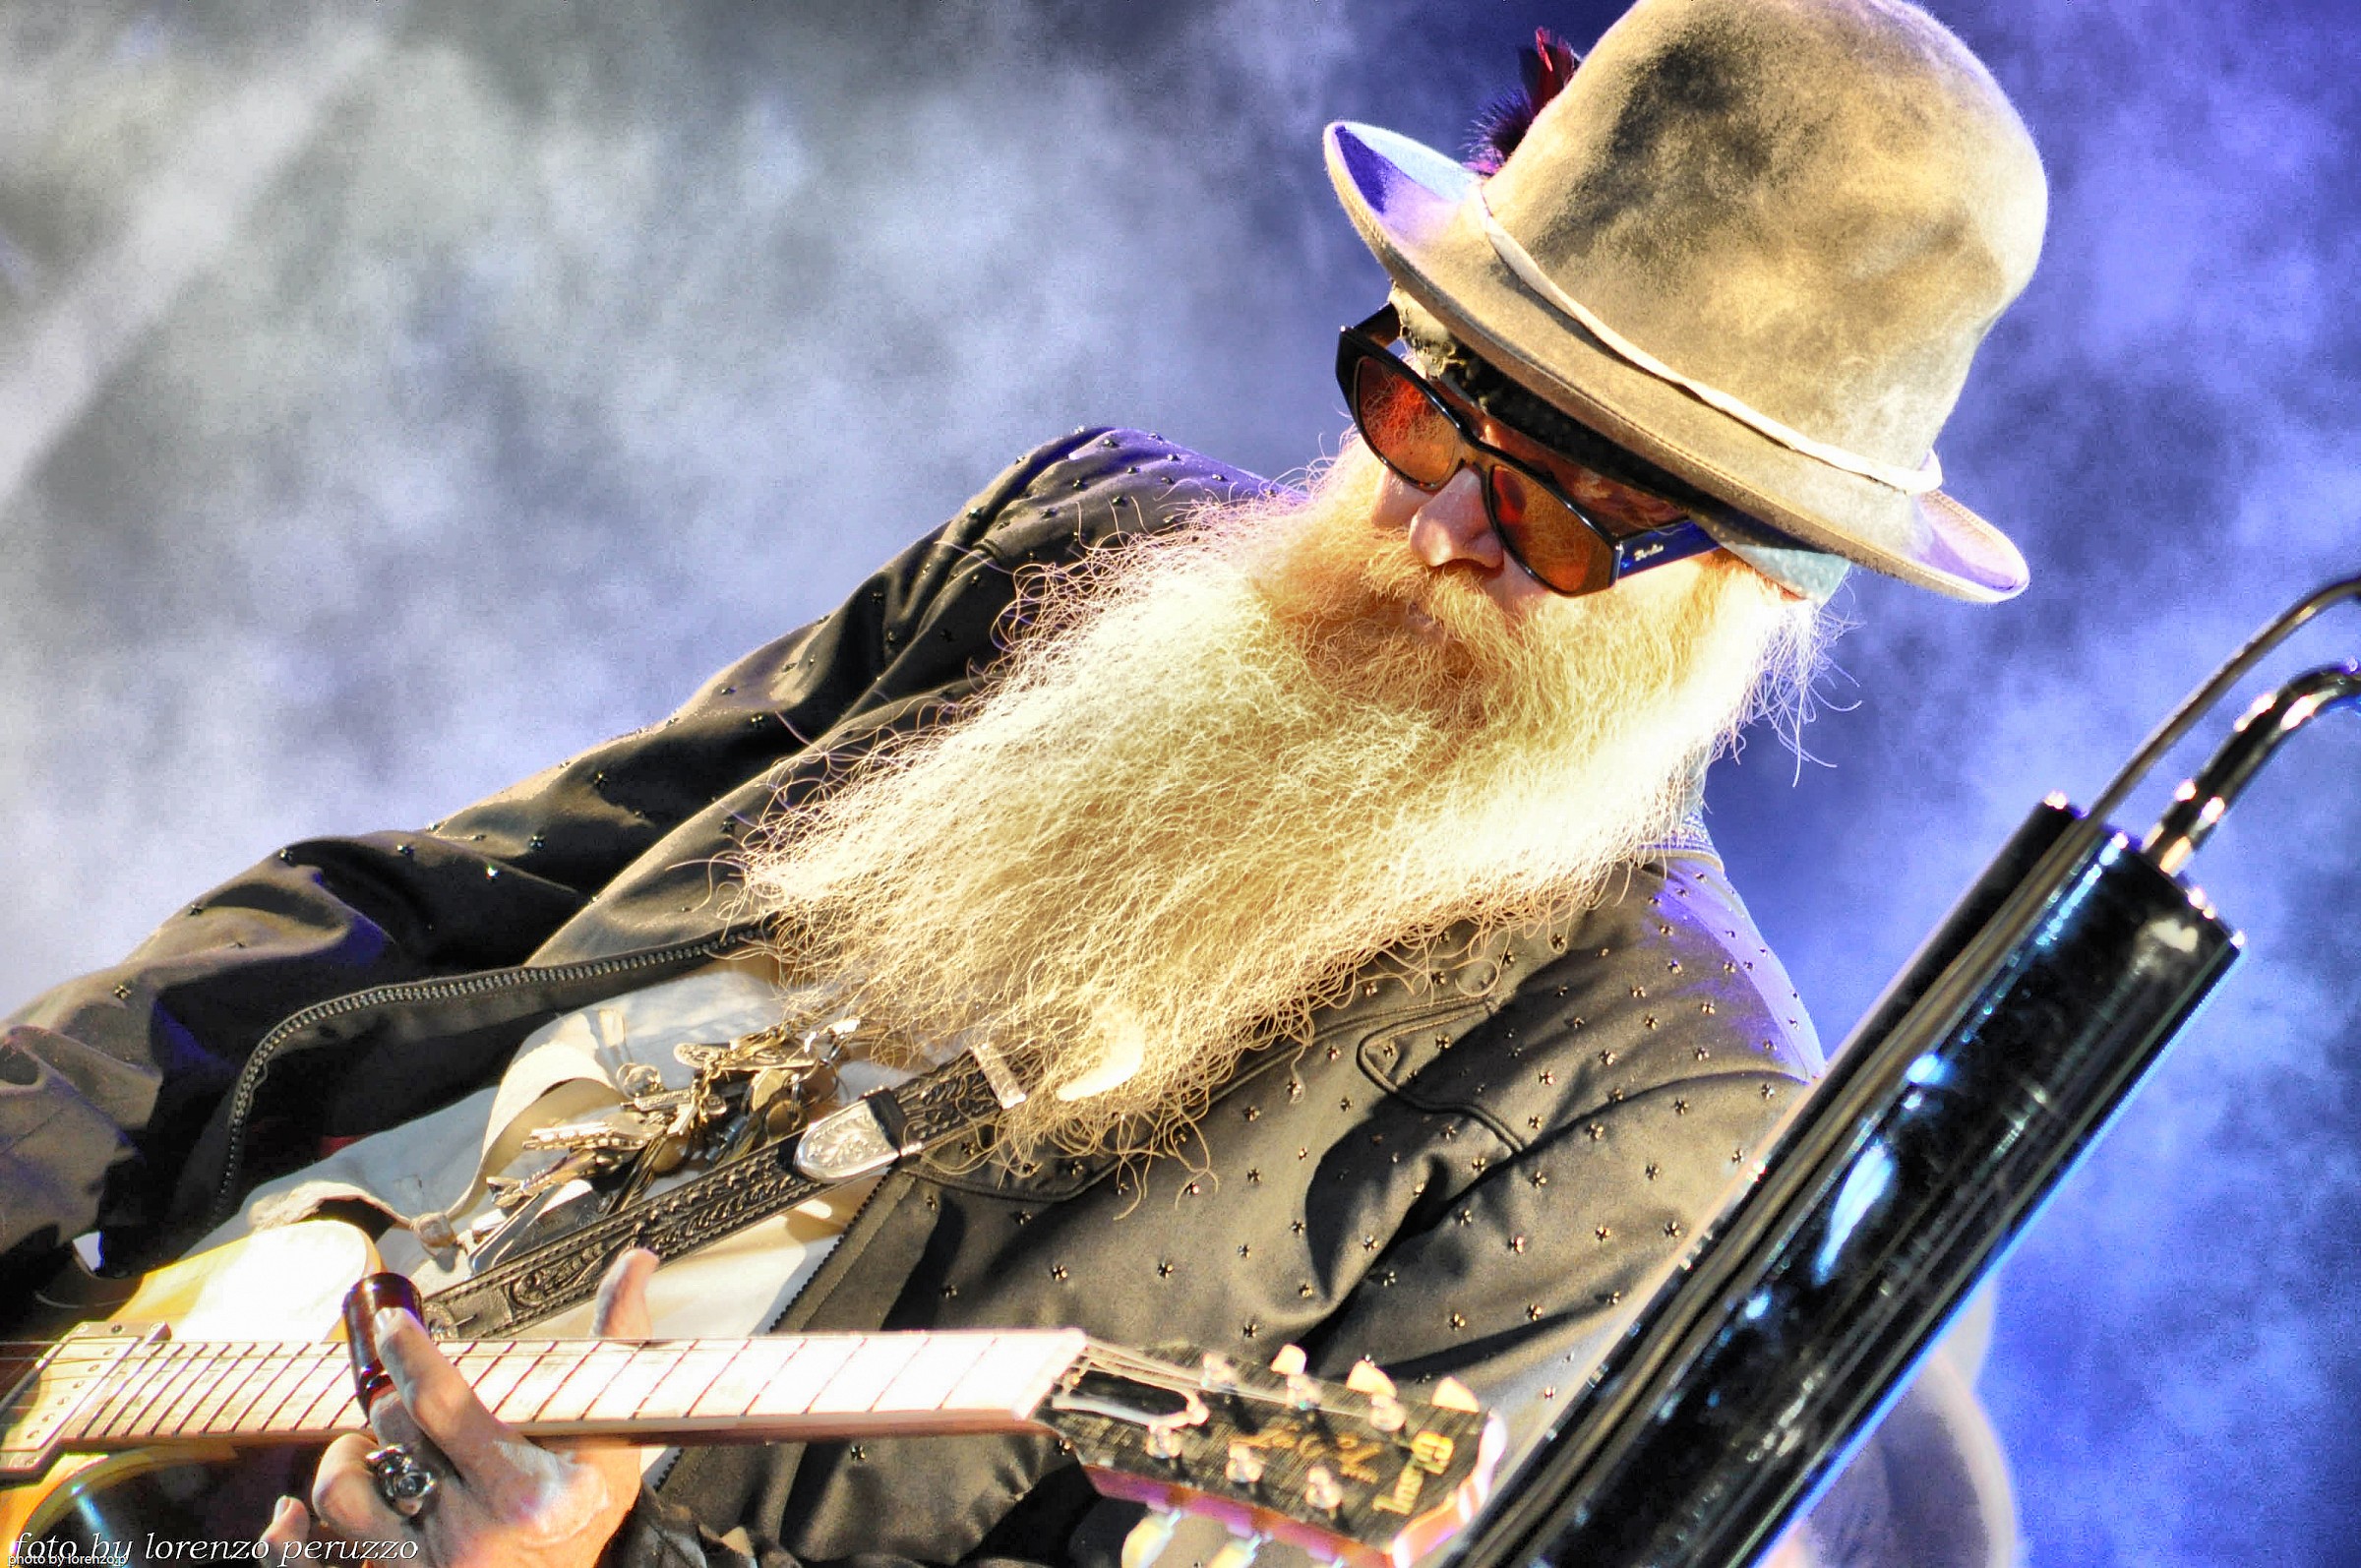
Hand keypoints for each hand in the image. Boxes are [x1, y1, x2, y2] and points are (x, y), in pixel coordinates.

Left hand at [259, 1248, 660, 1567]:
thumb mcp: (614, 1439)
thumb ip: (620, 1344)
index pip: (443, 1403)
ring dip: (347, 1456)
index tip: (393, 1323)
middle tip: (403, 1391)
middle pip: (396, 1436)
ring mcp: (428, 1567)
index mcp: (523, 1491)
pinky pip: (315, 1561)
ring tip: (367, 1444)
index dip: (408, 1354)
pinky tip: (290, 1519)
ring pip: (346, 1493)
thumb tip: (637, 1261)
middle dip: (391, 1400)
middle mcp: (471, 1533)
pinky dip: (290, 1539)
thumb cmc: (588, 1515)